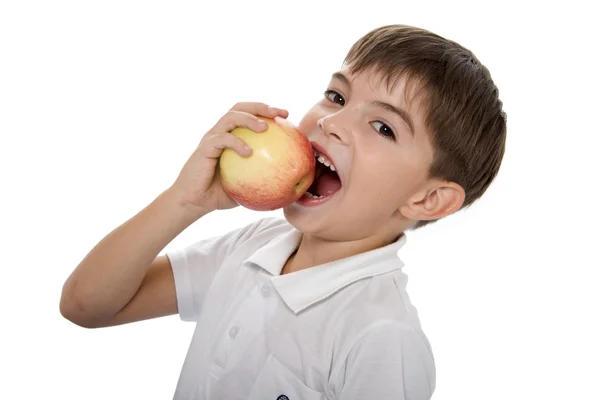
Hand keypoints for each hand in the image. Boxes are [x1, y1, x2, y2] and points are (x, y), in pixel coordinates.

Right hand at [169, 102, 288, 213]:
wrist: (193, 202)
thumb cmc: (219, 195)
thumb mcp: (247, 187)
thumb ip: (264, 180)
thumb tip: (292, 186)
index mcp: (230, 136)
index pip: (248, 115)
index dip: (266, 110)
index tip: (286, 115)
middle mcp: (219, 132)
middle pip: (239, 108)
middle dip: (261, 106)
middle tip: (279, 113)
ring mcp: (211, 139)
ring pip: (230, 117)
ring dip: (249, 119)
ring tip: (265, 127)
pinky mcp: (204, 149)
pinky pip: (222, 140)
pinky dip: (236, 142)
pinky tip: (249, 152)